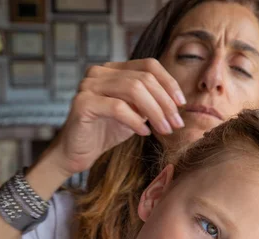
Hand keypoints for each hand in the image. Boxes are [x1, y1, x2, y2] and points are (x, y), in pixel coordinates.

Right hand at [48, 59, 185, 176]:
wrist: (77, 153)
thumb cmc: (105, 133)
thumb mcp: (134, 114)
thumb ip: (149, 103)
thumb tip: (175, 101)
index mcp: (113, 69)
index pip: (148, 65)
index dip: (169, 83)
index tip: (182, 104)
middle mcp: (99, 72)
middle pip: (143, 78)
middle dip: (165, 102)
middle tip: (177, 123)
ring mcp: (89, 85)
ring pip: (133, 90)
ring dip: (155, 112)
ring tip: (165, 129)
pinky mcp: (83, 103)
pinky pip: (118, 107)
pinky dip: (136, 121)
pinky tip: (144, 132)